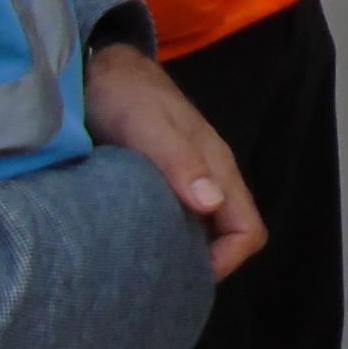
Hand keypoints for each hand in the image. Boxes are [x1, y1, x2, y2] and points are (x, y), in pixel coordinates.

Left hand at [84, 44, 266, 280]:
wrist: (99, 68)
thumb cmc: (126, 95)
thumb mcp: (148, 125)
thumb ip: (180, 161)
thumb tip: (212, 204)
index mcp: (217, 167)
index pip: (248, 230)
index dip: (227, 261)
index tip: (185, 277)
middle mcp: (209, 179)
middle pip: (228, 237)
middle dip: (203, 266)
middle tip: (158, 281)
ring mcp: (187, 181)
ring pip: (203, 231)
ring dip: (182, 253)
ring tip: (144, 270)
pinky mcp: (162, 183)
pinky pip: (177, 222)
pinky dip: (163, 239)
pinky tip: (133, 246)